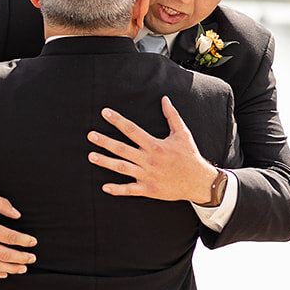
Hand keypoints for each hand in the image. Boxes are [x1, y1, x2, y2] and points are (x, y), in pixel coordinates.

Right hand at [0, 188, 36, 278]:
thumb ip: (1, 203)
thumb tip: (17, 215)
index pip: (8, 237)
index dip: (23, 240)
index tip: (33, 242)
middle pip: (4, 255)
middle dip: (21, 258)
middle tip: (33, 258)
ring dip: (11, 268)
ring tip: (23, 268)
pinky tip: (4, 273)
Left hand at [88, 96, 217, 202]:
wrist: (199, 182)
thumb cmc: (189, 156)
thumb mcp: (182, 134)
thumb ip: (172, 116)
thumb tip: (164, 99)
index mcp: (155, 145)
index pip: (132, 130)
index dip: (117, 120)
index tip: (105, 113)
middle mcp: (149, 160)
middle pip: (122, 149)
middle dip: (105, 141)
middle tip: (90, 135)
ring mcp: (147, 176)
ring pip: (122, 168)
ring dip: (105, 162)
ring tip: (91, 156)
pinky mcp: (148, 189)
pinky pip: (130, 190)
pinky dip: (117, 190)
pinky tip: (105, 187)